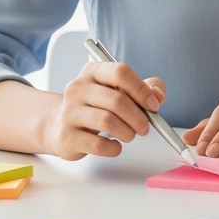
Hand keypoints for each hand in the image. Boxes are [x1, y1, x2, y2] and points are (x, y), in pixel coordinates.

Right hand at [42, 61, 165, 159]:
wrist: (60, 127)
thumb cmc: (98, 106)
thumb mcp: (121, 90)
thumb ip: (146, 87)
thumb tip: (158, 94)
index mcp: (94, 71)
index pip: (121, 72)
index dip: (141, 90)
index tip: (154, 105)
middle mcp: (78, 87)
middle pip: (117, 100)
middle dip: (138, 116)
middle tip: (145, 127)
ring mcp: (69, 112)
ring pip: (107, 121)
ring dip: (127, 132)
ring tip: (131, 135)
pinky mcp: (66, 136)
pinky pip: (97, 144)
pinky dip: (113, 148)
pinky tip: (116, 146)